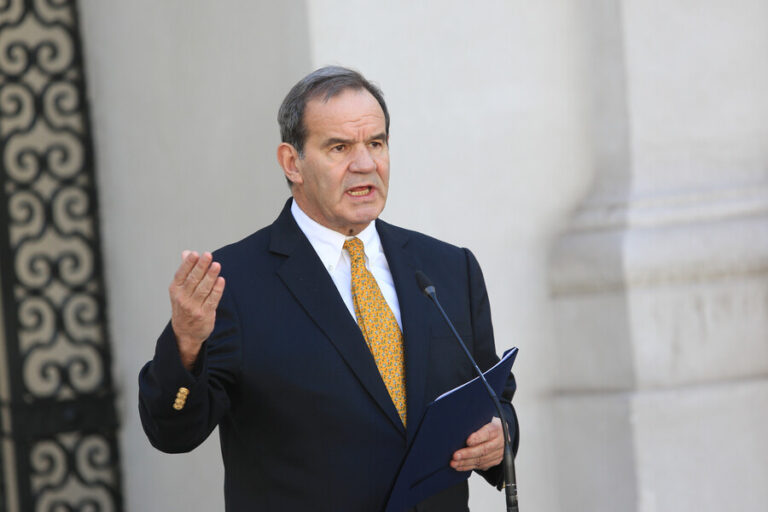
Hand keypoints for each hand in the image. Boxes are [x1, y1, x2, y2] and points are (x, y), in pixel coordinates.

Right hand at [169, 251, 224, 369]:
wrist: (185, 333)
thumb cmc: (184, 306)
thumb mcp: (179, 290)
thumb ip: (185, 271)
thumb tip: (186, 252)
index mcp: (175, 290)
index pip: (181, 274)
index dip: (188, 264)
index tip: (195, 254)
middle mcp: (182, 298)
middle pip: (193, 280)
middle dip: (201, 267)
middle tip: (208, 255)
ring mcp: (193, 307)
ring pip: (203, 289)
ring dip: (210, 276)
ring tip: (216, 265)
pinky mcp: (204, 314)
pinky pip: (212, 300)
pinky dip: (217, 290)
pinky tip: (221, 280)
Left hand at [450, 417, 503, 471]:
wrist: (500, 432)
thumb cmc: (487, 424)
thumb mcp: (484, 419)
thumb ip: (475, 422)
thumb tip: (459, 425)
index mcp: (497, 428)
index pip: (488, 433)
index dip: (478, 437)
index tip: (467, 441)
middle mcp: (500, 441)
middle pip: (484, 449)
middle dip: (468, 453)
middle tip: (455, 455)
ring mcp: (499, 453)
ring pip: (482, 460)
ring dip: (466, 462)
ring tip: (454, 462)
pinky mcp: (495, 461)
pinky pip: (481, 466)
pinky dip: (468, 466)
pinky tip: (459, 466)